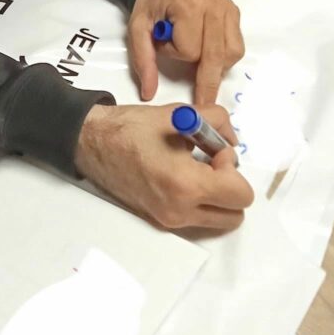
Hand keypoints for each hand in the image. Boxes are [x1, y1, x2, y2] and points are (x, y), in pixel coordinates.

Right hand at [74, 103, 253, 230]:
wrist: (91, 143)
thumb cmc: (131, 128)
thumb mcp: (181, 114)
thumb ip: (218, 122)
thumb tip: (231, 140)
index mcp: (186, 185)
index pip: (242, 195)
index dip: (232, 167)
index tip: (213, 150)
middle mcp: (179, 211)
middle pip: (234, 215)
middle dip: (230, 187)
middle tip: (208, 163)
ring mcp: (168, 220)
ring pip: (217, 219)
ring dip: (215, 196)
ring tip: (193, 168)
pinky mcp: (159, 220)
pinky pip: (196, 218)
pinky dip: (198, 200)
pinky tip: (177, 175)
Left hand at [128, 0, 243, 104]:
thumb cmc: (152, 5)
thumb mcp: (137, 29)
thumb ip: (143, 61)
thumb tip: (149, 93)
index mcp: (187, 6)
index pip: (189, 50)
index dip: (175, 54)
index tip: (164, 43)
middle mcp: (213, 5)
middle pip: (215, 56)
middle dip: (207, 82)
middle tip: (204, 103)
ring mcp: (227, 8)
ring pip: (231, 54)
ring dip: (216, 65)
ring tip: (197, 56)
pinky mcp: (234, 12)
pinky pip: (237, 46)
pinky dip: (225, 57)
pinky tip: (209, 51)